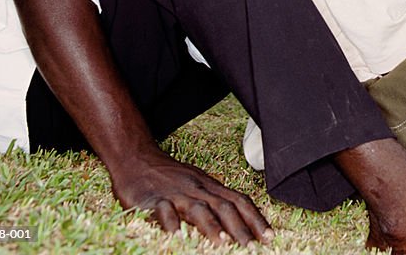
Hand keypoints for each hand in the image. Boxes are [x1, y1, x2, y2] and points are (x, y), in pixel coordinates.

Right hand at [112, 148, 272, 245]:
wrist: (136, 159)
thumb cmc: (169, 177)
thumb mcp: (196, 186)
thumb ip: (213, 203)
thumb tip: (236, 226)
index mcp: (209, 186)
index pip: (238, 201)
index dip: (255, 219)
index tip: (269, 237)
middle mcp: (197, 188)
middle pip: (223, 206)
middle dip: (240, 228)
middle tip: (252, 249)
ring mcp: (176, 193)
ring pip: (198, 209)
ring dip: (212, 227)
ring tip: (223, 245)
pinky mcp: (153, 199)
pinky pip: (164, 211)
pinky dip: (172, 224)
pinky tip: (178, 238)